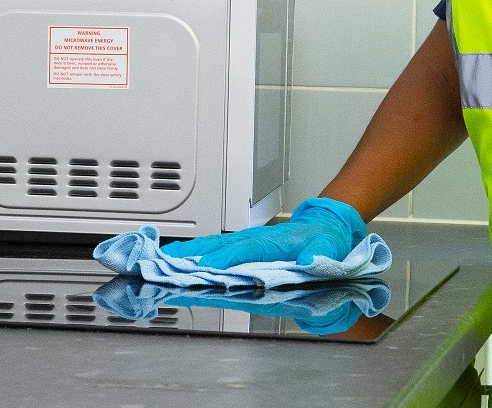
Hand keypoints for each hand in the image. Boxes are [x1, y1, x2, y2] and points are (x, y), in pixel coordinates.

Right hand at [158, 197, 365, 266]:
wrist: (323, 227)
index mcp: (274, 242)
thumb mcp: (328, 248)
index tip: (208, 265)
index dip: (227, 257)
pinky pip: (213, 248)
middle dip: (195, 253)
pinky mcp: (239, 248)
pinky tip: (177, 259)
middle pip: (219, 244)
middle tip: (169, 263)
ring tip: (163, 260)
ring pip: (212, 244)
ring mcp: (244, 242)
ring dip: (188, 252)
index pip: (246, 249)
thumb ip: (319, 256)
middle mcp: (254, 239)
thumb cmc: (323, 241)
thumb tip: (307, 262)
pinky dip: (193, 253)